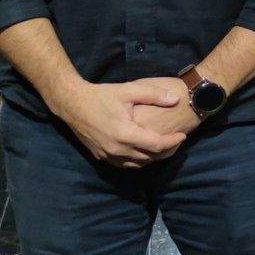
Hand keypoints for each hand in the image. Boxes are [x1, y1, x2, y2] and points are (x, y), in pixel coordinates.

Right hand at [47, 78, 187, 166]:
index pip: (156, 145)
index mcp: (125, 134)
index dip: (173, 142)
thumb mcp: (129, 90)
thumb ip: (153, 95)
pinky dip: (138, 160)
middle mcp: (116, 149)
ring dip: (153, 158)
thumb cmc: (101, 96)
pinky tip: (145, 150)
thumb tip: (176, 100)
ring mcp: (107, 155)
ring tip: (164, 146)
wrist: (72, 104)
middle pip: (149, 158)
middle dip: (167, 151)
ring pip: (138, 164)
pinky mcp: (101, 156)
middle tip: (177, 141)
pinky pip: (125, 164)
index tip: (182, 135)